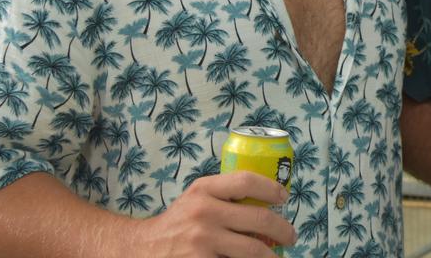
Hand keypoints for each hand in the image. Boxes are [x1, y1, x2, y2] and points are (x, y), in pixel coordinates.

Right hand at [126, 171, 294, 257]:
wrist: (140, 249)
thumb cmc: (178, 223)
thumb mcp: (196, 199)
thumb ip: (225, 195)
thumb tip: (270, 203)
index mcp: (203, 190)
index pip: (246, 181)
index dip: (272, 189)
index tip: (284, 198)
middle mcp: (203, 212)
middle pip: (260, 219)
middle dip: (283, 230)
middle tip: (290, 237)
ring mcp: (201, 241)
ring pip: (253, 250)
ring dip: (272, 256)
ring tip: (276, 257)